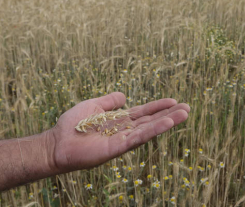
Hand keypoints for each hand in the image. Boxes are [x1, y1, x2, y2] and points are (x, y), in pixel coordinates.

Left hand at [48, 92, 189, 172]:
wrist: (56, 142)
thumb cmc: (72, 125)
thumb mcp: (93, 105)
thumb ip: (109, 101)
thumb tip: (125, 96)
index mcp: (119, 120)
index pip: (143, 113)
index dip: (158, 107)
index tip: (174, 101)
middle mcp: (124, 131)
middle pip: (150, 121)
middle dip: (169, 114)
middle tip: (187, 108)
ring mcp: (122, 140)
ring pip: (149, 129)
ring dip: (167, 122)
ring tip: (184, 114)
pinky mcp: (118, 148)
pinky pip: (138, 138)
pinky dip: (154, 130)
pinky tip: (167, 123)